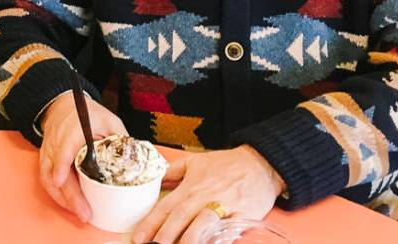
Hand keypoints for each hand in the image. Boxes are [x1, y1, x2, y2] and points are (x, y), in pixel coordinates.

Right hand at [38, 90, 126, 222]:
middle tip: (85, 214)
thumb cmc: (89, 114)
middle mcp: (57, 141)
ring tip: (79, 213)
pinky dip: (56, 195)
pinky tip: (69, 205)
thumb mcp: (110, 121)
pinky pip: (46, 179)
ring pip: (48, 178)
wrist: (63, 105)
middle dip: (70, 195)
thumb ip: (121, 139)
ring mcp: (49, 151)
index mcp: (73, 129)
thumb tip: (136, 163)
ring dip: (62, 198)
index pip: (64, 147)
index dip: (61, 164)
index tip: (60, 180)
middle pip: (57, 170)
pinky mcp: (46, 159)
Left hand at [131, 145, 283, 243]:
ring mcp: (224, 207)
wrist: (260, 164)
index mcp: (191, 186)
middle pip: (181, 216)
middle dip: (166, 233)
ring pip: (203, 224)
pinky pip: (229, 230)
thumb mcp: (195, 161)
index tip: (138, 237)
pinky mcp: (242, 216)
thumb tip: (155, 180)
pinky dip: (218, 239)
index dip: (151, 222)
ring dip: (190, 238)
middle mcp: (204, 197)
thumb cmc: (226, 164)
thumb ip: (173, 172)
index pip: (166, 206)